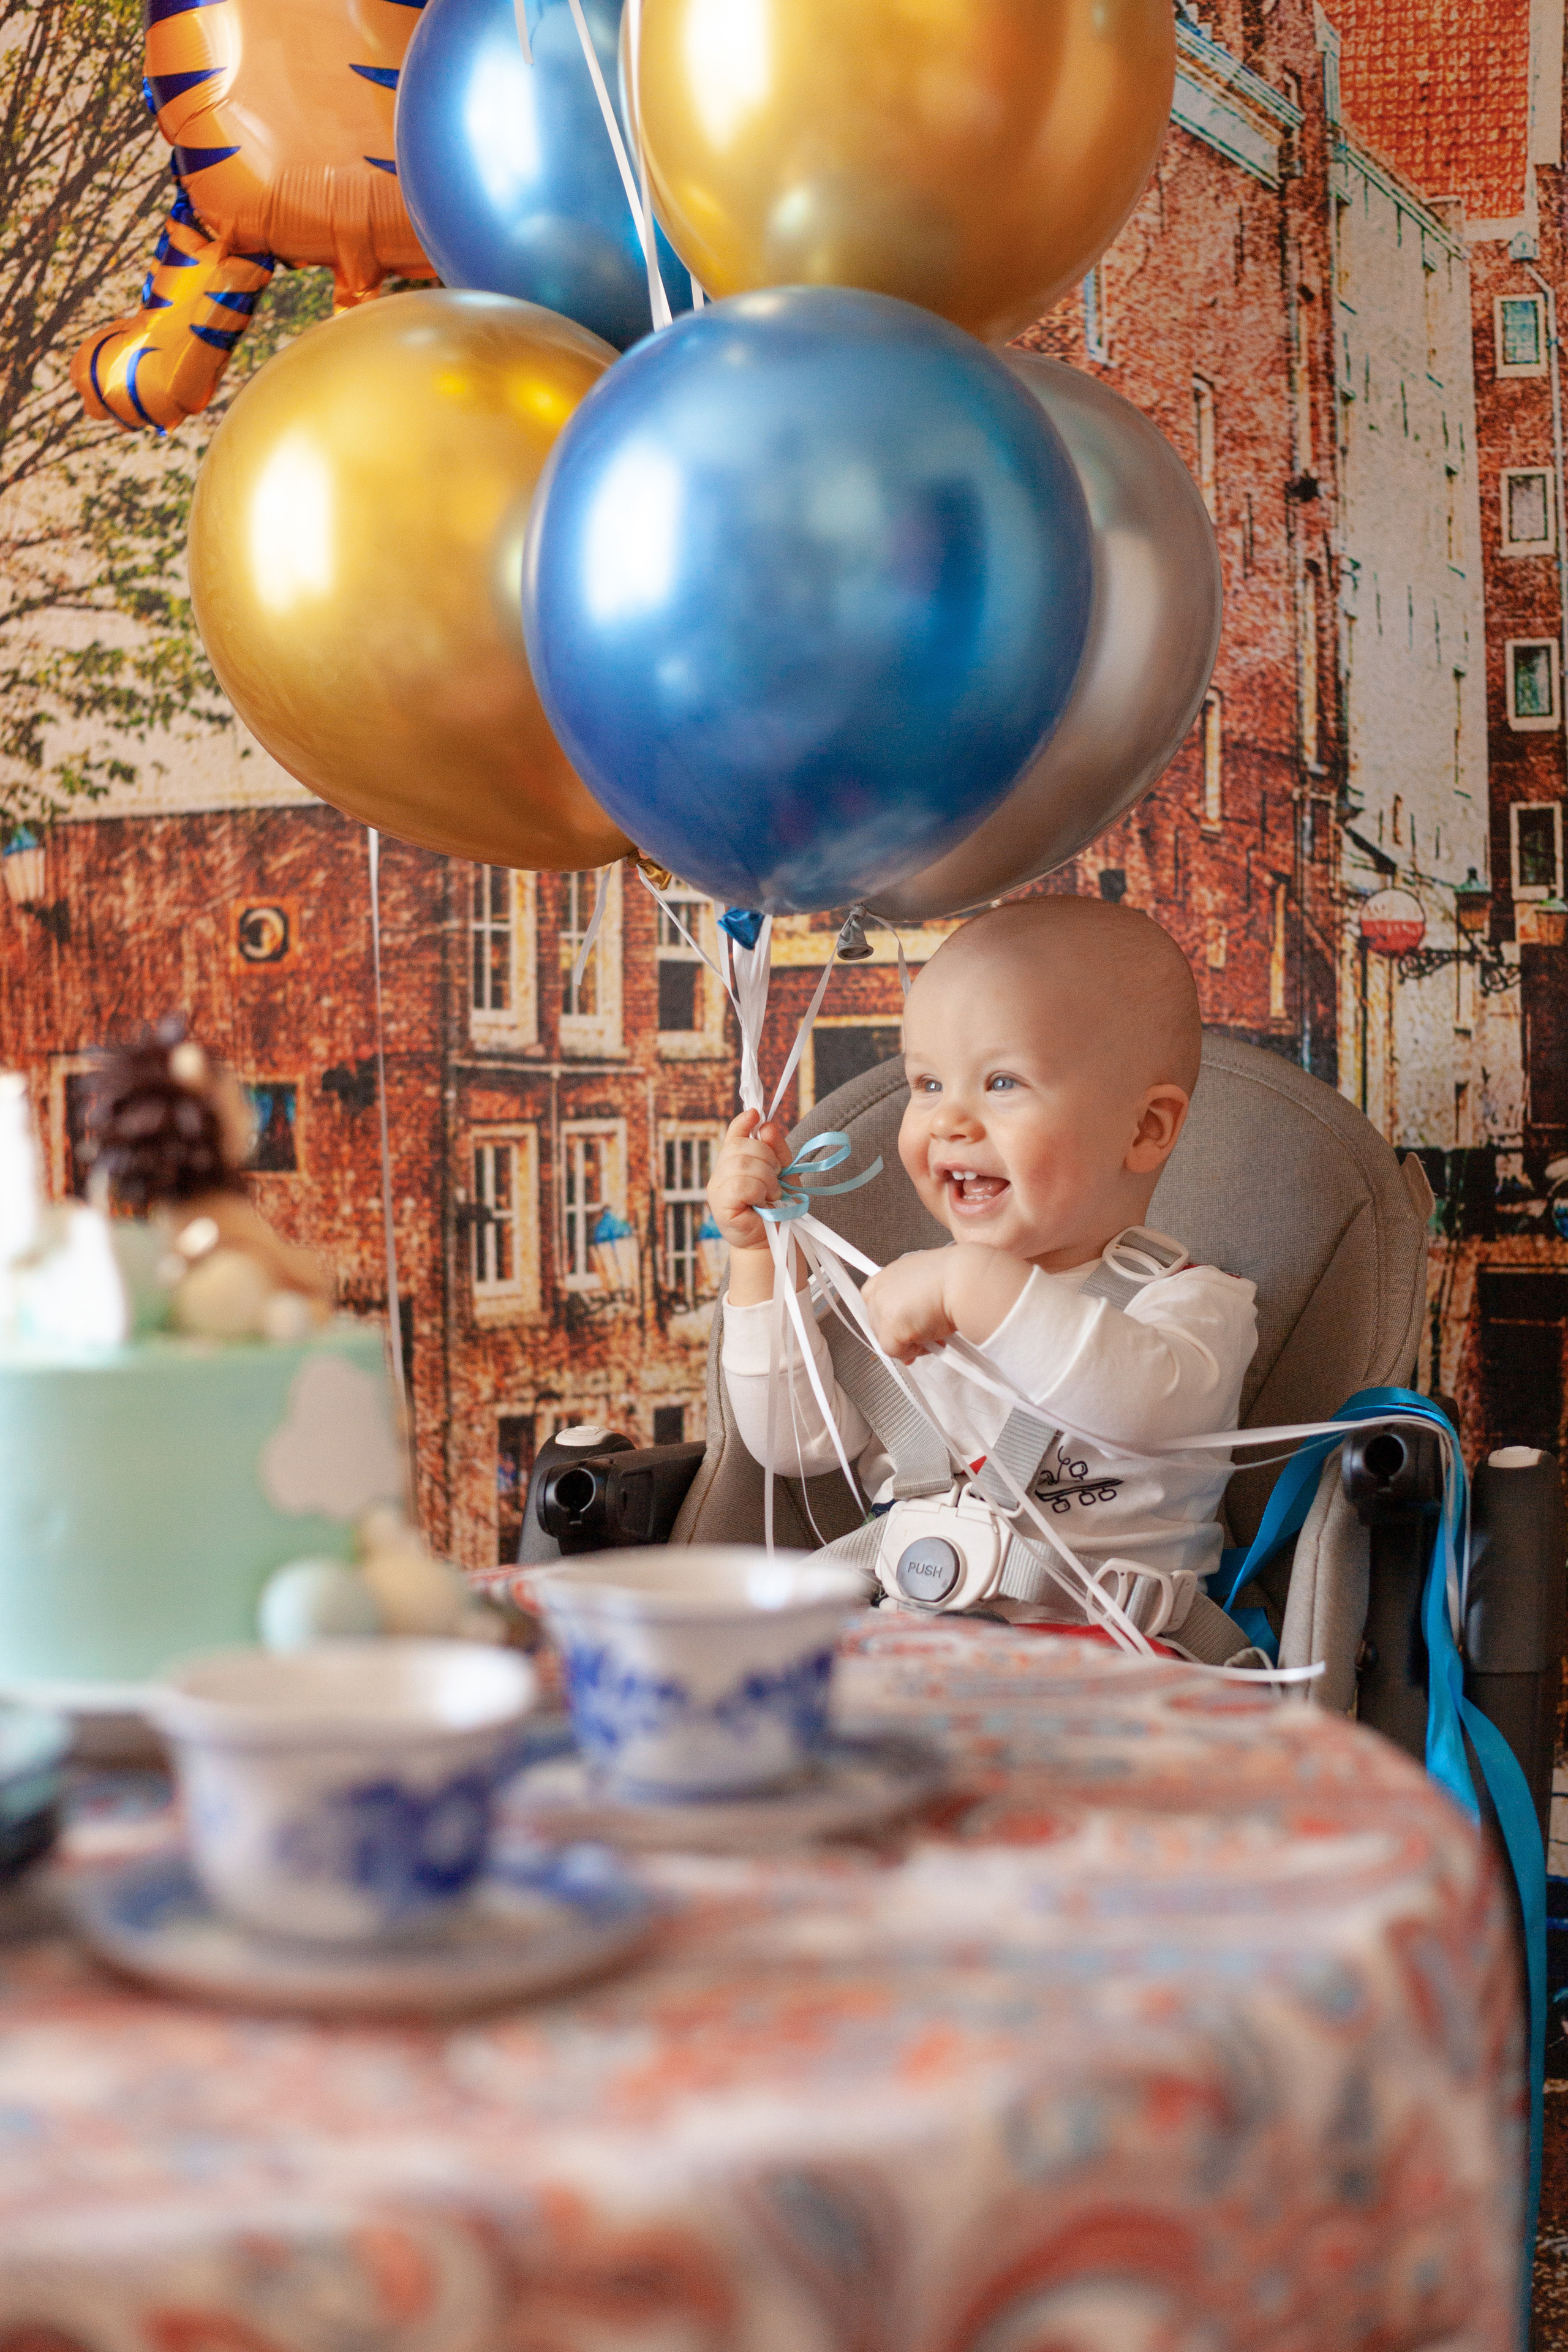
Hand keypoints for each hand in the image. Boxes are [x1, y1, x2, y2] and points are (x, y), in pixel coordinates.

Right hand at [706, 1109, 789, 1252]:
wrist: (776, 1240)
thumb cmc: (779, 1208)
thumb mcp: (784, 1173)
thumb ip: (777, 1150)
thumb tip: (766, 1125)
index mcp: (735, 1163)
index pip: (734, 1135)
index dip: (743, 1122)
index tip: (755, 1114)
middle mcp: (721, 1174)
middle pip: (739, 1146)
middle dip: (766, 1157)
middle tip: (776, 1178)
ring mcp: (717, 1189)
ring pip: (742, 1164)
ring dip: (765, 1177)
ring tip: (772, 1193)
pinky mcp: (720, 1206)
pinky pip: (740, 1184)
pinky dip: (758, 1189)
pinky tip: (762, 1201)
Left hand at [863, 1249, 955, 1363]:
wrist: (967, 1281)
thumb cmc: (957, 1279)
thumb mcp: (929, 1284)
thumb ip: (913, 1302)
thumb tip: (911, 1326)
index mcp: (890, 1274)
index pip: (875, 1300)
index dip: (891, 1317)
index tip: (906, 1324)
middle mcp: (882, 1288)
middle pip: (878, 1322)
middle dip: (902, 1332)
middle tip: (927, 1333)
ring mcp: (882, 1307)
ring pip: (886, 1338)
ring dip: (910, 1342)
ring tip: (935, 1335)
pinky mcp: (889, 1326)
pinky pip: (893, 1351)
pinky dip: (913, 1351)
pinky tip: (932, 1340)